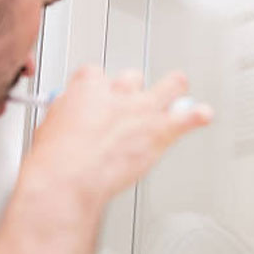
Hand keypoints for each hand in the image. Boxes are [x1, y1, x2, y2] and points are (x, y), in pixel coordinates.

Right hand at [24, 66, 212, 209]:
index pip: (97, 75)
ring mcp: (143, 110)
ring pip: (168, 86)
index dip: (101, 86)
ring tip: (179, 88)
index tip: (102, 96)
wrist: (70, 178)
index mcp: (87, 89)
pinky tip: (203, 115)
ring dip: (174, 88)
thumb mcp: (50, 127)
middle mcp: (118, 94)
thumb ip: (68, 117)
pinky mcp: (160, 130)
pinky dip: (197, 116)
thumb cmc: (57, 160)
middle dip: (135, 89)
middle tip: (137, 100)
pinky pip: (188, 117)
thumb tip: (71, 121)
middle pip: (133, 78)